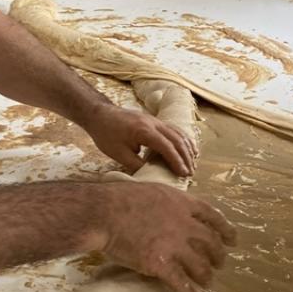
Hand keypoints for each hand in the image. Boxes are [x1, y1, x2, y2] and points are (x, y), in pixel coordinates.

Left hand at [82, 104, 196, 176]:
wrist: (100, 114)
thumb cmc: (106, 134)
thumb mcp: (118, 154)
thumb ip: (136, 165)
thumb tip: (152, 176)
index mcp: (144, 131)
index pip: (167, 147)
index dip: (177, 161)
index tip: (184, 174)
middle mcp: (154, 123)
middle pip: (177, 140)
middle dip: (186, 157)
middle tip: (190, 173)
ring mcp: (155, 120)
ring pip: (178, 133)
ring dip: (187, 149)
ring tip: (192, 164)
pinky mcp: (155, 121)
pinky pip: (174, 130)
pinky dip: (183, 140)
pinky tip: (188, 149)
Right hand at [97, 183, 237, 291]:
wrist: (104, 213)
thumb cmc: (120, 198)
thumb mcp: (152, 191)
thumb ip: (168, 203)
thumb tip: (171, 212)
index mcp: (183, 203)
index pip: (213, 216)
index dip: (225, 229)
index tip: (233, 240)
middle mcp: (184, 224)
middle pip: (211, 243)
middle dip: (218, 256)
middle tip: (219, 264)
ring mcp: (174, 246)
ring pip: (201, 266)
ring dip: (207, 277)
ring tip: (207, 283)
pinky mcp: (161, 265)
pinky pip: (182, 284)